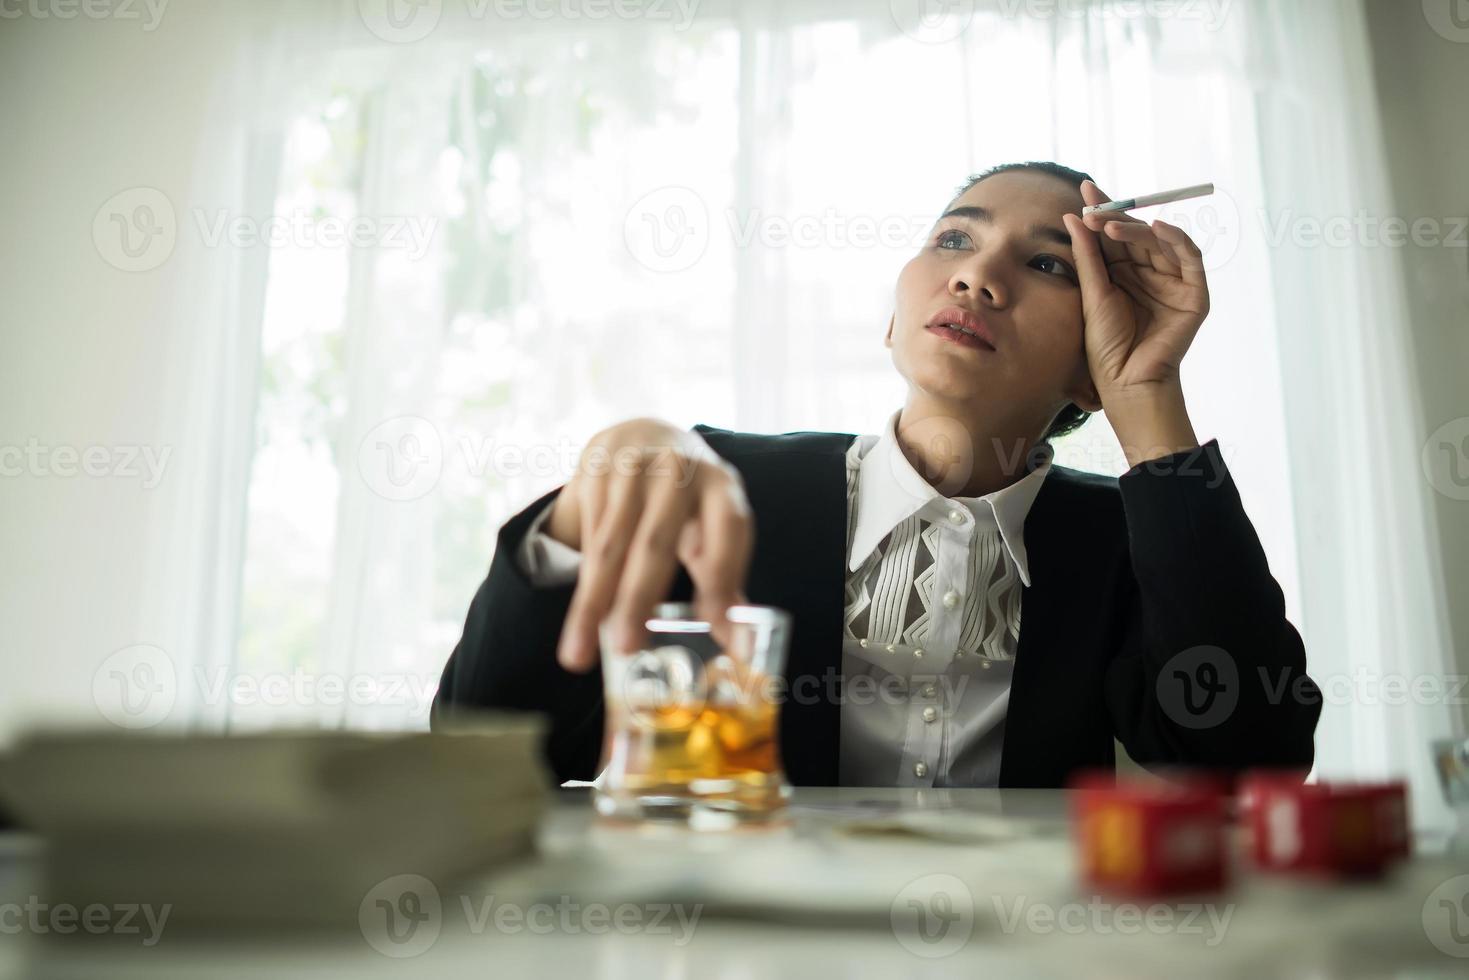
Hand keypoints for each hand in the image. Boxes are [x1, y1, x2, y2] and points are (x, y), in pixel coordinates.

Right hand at [550, 418, 754, 672]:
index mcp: (721, 484)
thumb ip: (724, 585)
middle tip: (626, 647)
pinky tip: (581, 619)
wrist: (643, 436)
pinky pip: (588, 535)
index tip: (714, 626)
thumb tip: (741, 652)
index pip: (728, 528)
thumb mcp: (713, 529)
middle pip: (657, 540)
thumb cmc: (687, 502)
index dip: (722, 576)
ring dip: (594, 601)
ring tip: (580, 653)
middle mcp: (677, 469)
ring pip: (610, 544)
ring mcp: (632, 466)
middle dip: (638, 597)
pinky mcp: (595, 471)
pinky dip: (583, 582)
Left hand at [1060, 179, 1209, 401]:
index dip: (1103, 211)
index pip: (1114, 235)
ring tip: (1111, 224)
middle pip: (1137, 234)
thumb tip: (1074, 217)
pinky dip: (1177, 240)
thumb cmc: (1105, 346)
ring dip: (1138, 228)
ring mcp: (1172, 283)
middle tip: (1094, 203)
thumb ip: (1087, 256)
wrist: (1124, 381)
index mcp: (1123, 274)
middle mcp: (1149, 274)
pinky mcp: (1193, 295)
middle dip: (1116, 215)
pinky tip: (1157, 227)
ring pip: (1160, 242)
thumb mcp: (1092, 294)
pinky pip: (1190, 259)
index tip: (1085, 188)